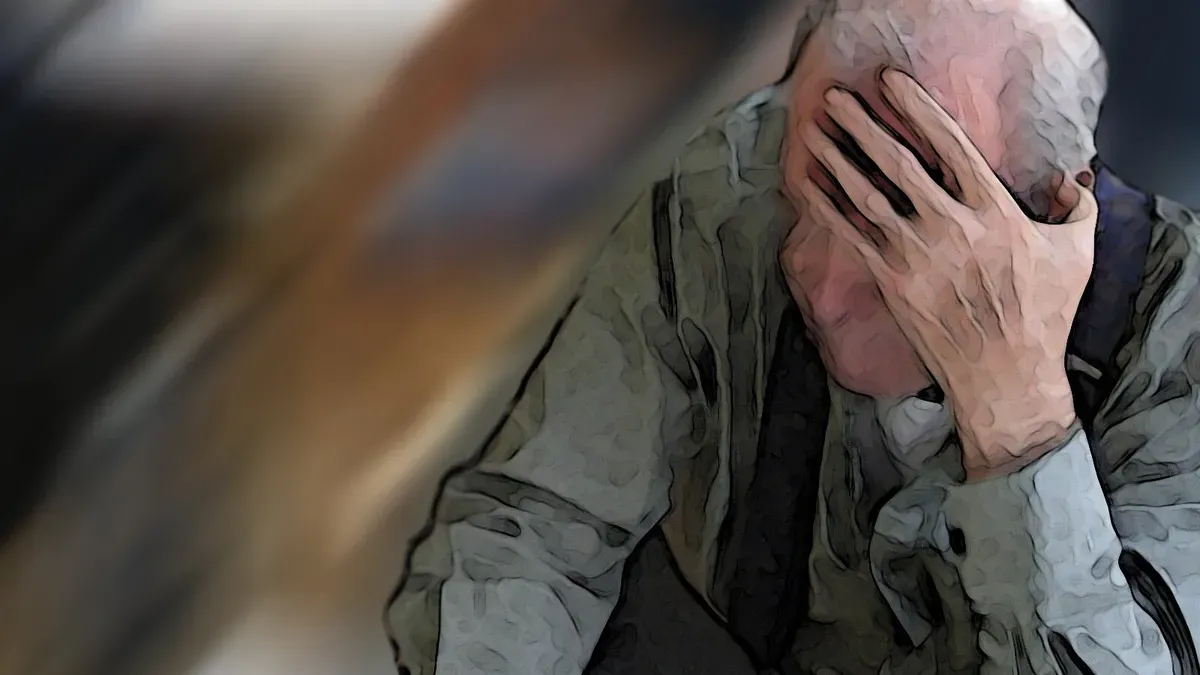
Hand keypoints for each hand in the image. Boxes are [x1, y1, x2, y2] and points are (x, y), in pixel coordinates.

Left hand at [793, 69, 1096, 478]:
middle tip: (836, 97)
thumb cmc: (1041, 317)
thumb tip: (1070, 176)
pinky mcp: (892, 281)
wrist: (1005, 375)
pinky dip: (826, 207)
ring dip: (836, 158)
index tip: (891, 84)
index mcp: (994, 210)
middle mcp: (950, 226)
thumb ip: (1076, 207)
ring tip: (813, 132)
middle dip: (862, 124)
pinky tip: (808, 185)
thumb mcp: (1076, 254)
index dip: (916, 108)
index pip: (950, 144)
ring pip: (866, 194)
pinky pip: (851, 235)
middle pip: (896, 161)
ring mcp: (916, 254)